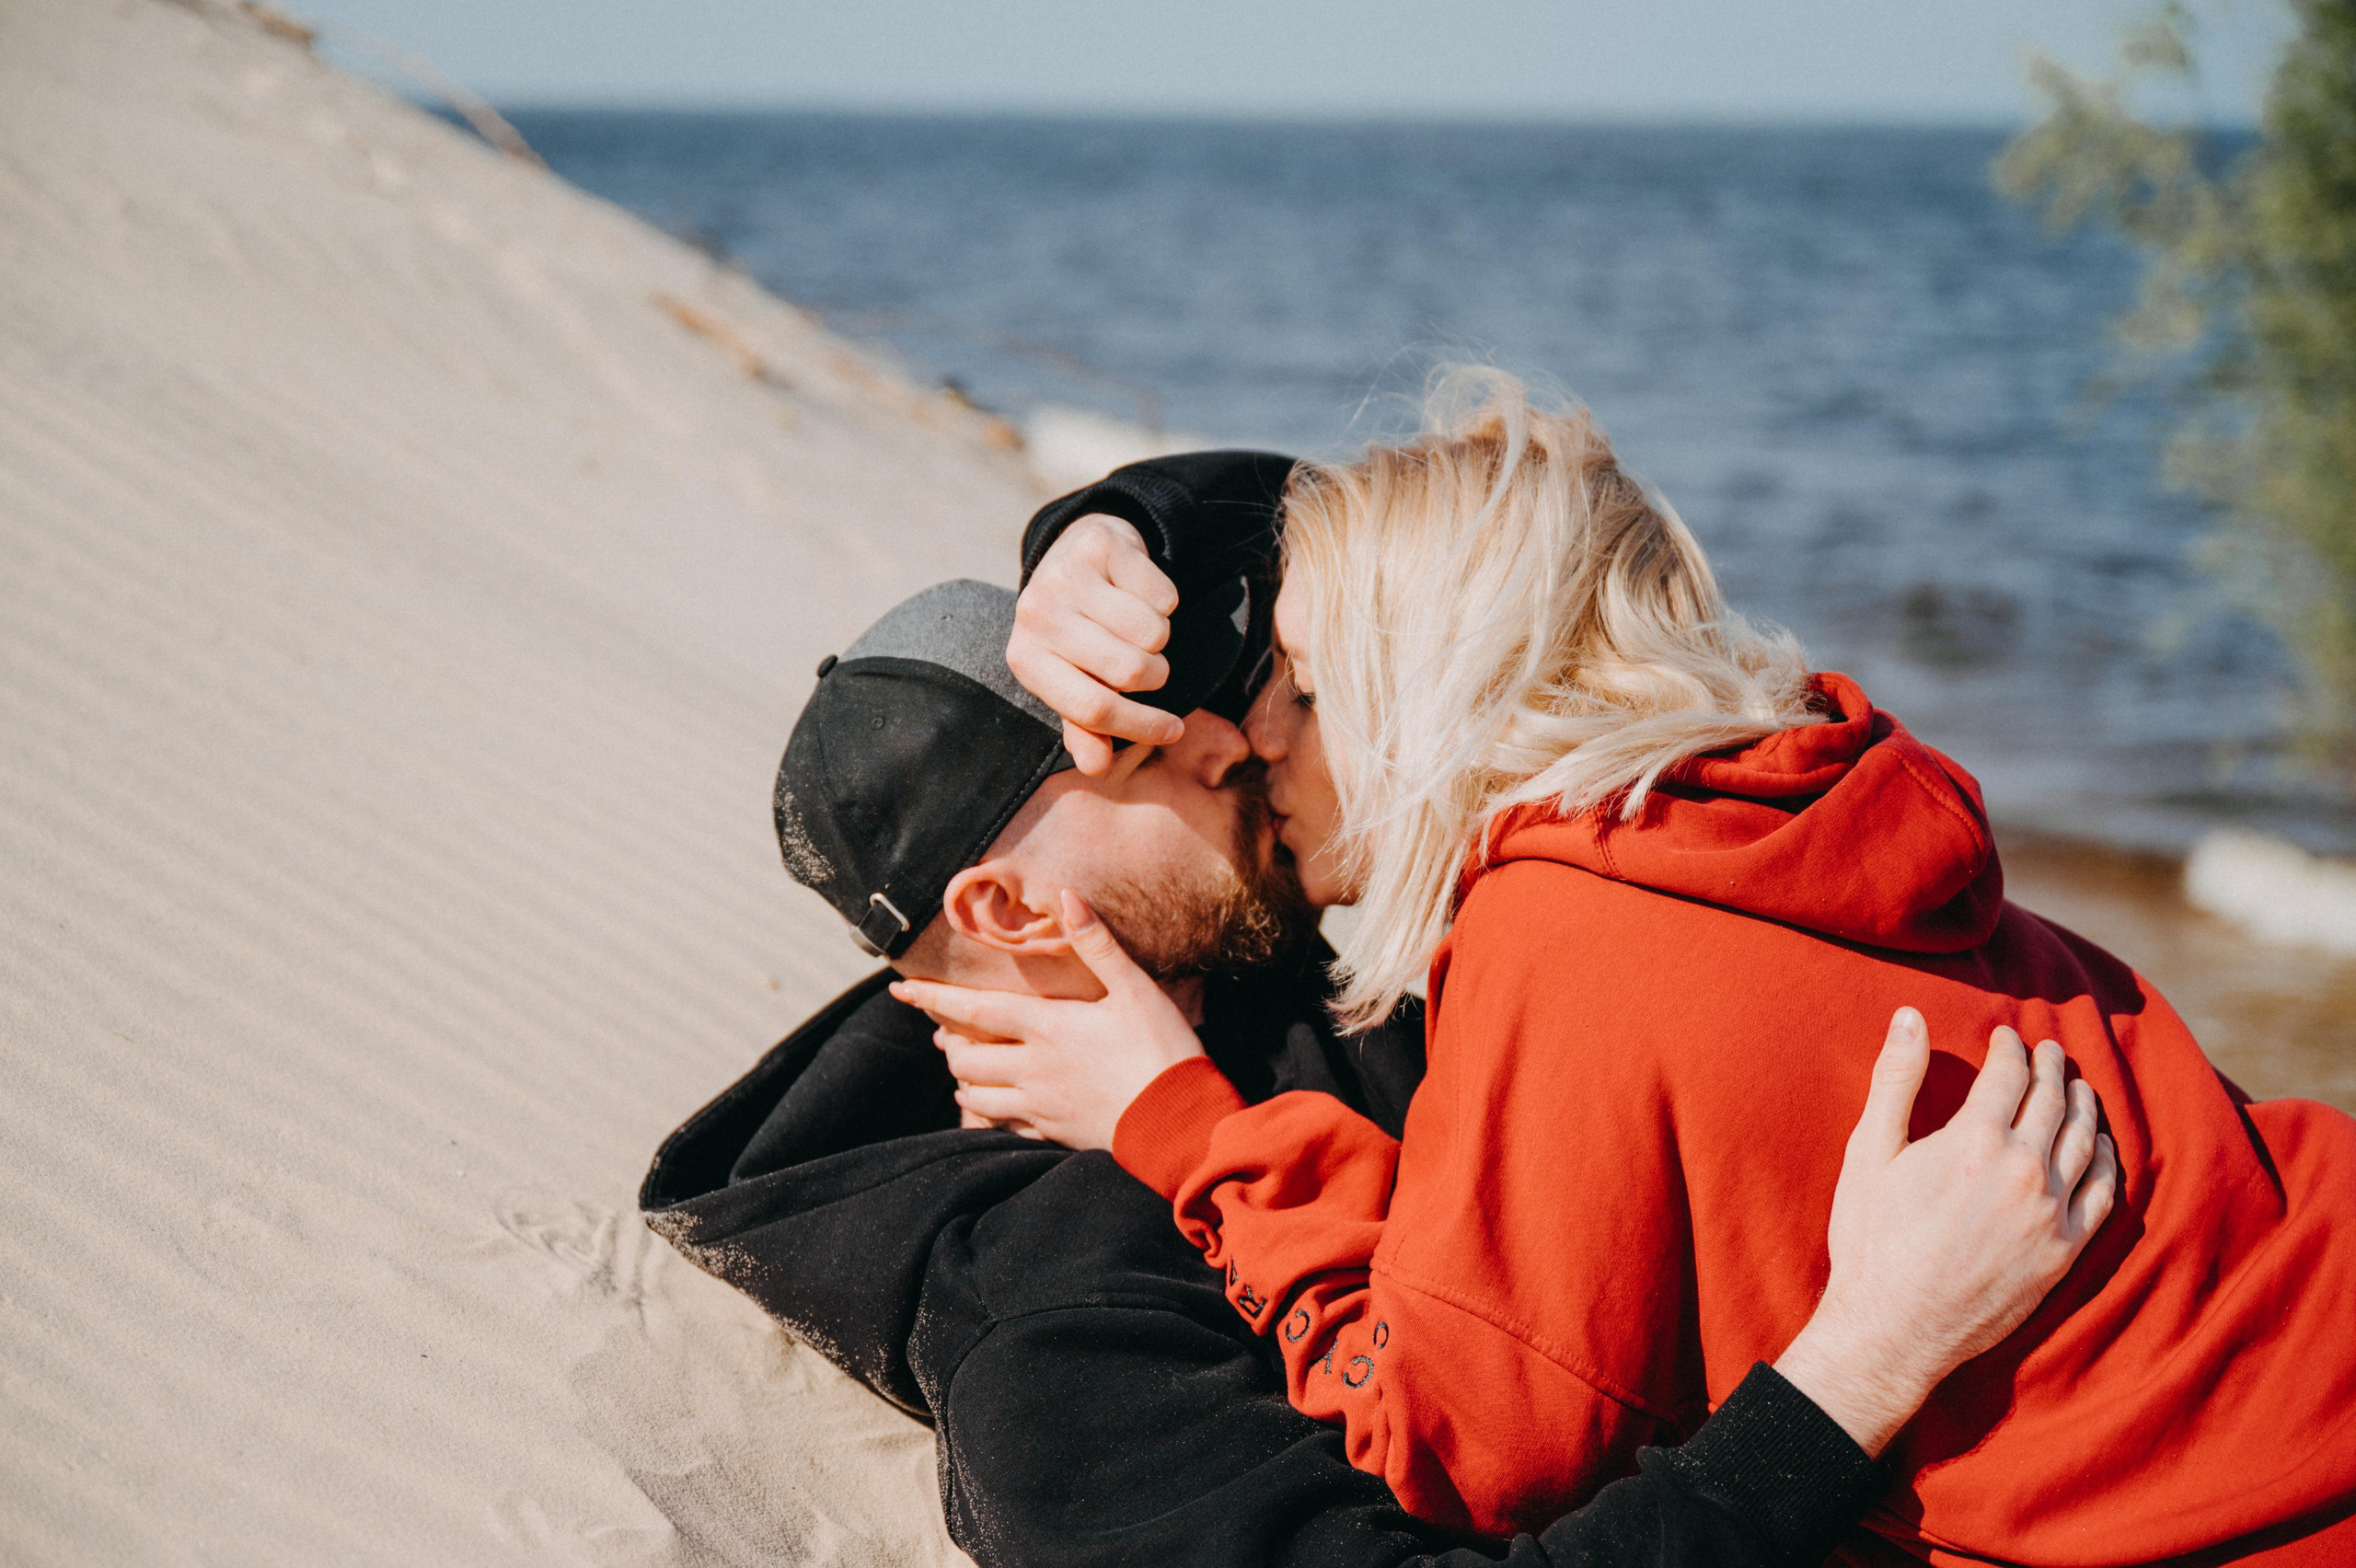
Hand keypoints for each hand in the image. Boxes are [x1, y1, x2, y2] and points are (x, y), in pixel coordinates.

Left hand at [889, 891, 1208, 1148]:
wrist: (1179, 1124)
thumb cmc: (1161, 1050)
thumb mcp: (1136, 989)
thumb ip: (1098, 944)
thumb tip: (1066, 896)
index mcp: (1046, 1028)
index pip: (973, 1009)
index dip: (933, 999)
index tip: (900, 990)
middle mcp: (1032, 1068)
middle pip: (965, 1058)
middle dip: (948, 1043)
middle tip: (944, 1032)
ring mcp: (1040, 1105)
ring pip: (976, 1097)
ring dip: (964, 1079)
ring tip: (963, 1067)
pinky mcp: (1054, 1133)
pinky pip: (1003, 1127)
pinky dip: (988, 1114)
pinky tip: (995, 1107)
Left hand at [1009, 514, 1186, 775]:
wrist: (1077, 554)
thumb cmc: (1078, 631)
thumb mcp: (1073, 680)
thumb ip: (1085, 726)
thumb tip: (1097, 768)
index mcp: (1025, 659)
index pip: (1094, 709)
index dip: (1141, 727)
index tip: (1173, 730)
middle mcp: (1036, 615)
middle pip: (1131, 672)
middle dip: (1155, 675)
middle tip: (1148, 664)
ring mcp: (1065, 576)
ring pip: (1154, 634)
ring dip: (1160, 638)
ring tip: (1137, 627)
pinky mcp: (1098, 545)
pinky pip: (1163, 595)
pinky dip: (1164, 601)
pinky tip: (1138, 593)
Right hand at [1773, 1008, 2117, 1457]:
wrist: (1893, 1330)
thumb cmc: (1871, 1240)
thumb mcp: (1869, 1153)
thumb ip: (1895, 1080)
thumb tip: (1910, 1016)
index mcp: (1973, 1141)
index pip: (2008, 1075)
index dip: (2009, 1049)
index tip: (2007, 1038)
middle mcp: (2024, 1171)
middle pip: (2052, 1100)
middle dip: (2050, 1067)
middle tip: (2049, 1050)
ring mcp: (2051, 1213)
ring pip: (2084, 1140)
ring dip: (2084, 1104)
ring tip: (2077, 1086)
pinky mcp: (2065, 1250)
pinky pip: (2103, 1193)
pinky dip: (2105, 1159)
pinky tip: (2099, 1144)